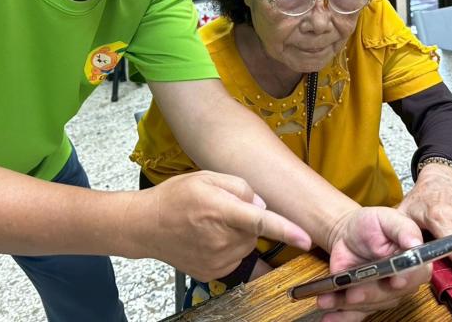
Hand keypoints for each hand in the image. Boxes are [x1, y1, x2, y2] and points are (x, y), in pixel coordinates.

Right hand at [125, 170, 310, 280]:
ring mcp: (216, 261)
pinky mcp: (212, 273)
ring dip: (239, 234)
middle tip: (221, 209)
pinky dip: (229, 247)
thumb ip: (241, 186)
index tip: (306, 239)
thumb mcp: (208, 177)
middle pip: (255, 231)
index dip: (286, 230)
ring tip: (212, 223)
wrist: (145, 226)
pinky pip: (236, 259)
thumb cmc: (176, 197)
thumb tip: (262, 205)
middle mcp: (220, 239)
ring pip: (247, 245)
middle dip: (248, 220)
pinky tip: (208, 237)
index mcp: (220, 211)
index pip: (261, 221)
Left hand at [316, 207, 429, 321]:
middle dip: (370, 294)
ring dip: (348, 305)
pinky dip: (341, 317)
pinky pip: (355, 314)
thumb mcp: (387, 218)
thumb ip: (402, 228)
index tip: (395, 280)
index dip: (406, 278)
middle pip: (390, 294)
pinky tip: (328, 317)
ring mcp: (382, 294)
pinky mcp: (363, 301)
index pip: (416, 273)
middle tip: (353, 293)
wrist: (349, 233)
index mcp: (413, 261)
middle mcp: (401, 282)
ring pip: (369, 305)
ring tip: (327, 299)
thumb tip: (414, 242)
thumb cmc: (372, 224)